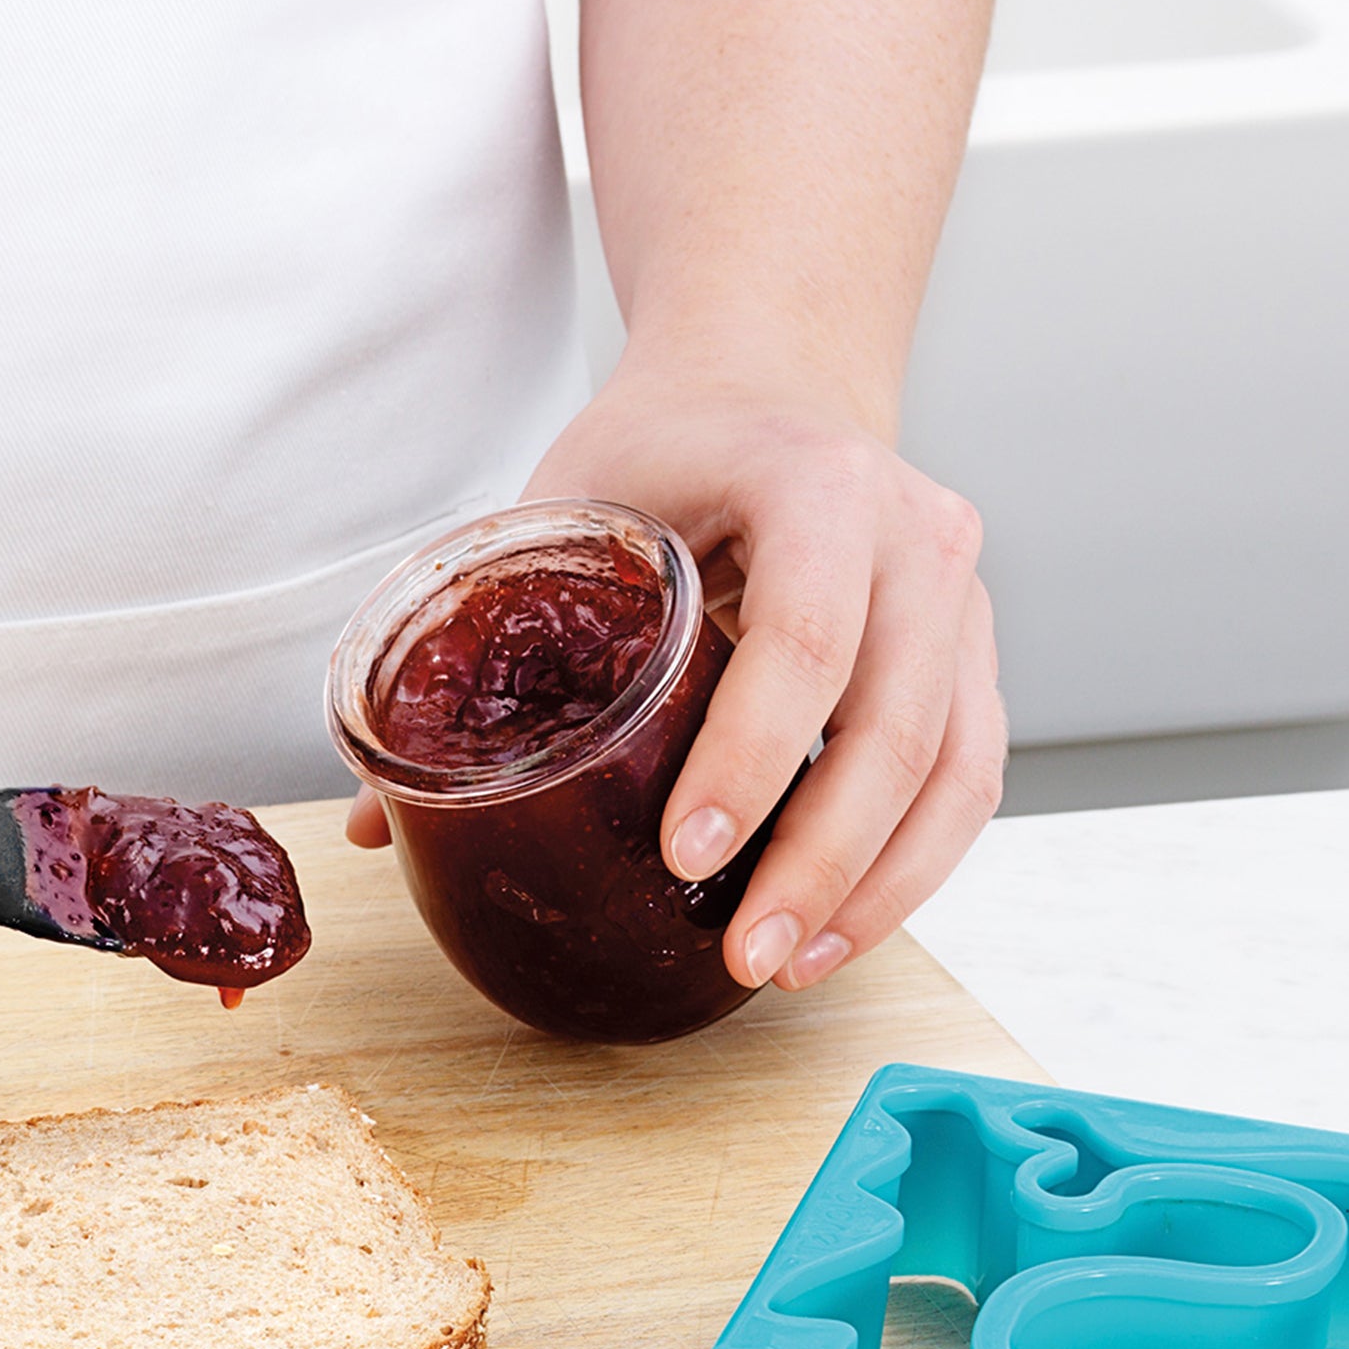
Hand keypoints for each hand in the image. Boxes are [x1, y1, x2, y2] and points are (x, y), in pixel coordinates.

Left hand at [347, 365, 1004, 990]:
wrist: (769, 380)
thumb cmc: (660, 446)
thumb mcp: (562, 504)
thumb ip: (477, 643)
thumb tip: (376, 820)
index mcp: (817, 484)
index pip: (803, 635)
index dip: (747, 757)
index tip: (683, 851)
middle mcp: (918, 537)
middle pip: (896, 723)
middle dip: (820, 858)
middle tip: (744, 953)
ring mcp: (962, 599)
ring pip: (954, 767)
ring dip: (877, 887)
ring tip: (786, 967)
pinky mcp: (972, 655)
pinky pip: (968, 777)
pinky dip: (909, 864)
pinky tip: (836, 930)